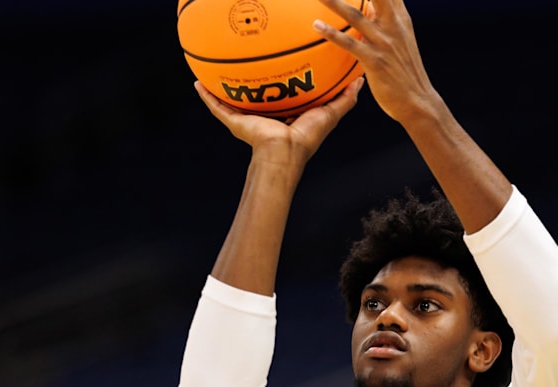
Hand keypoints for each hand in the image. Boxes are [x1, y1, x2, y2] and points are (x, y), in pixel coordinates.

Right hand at [193, 77, 363, 163]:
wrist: (284, 152)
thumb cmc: (307, 138)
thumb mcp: (330, 113)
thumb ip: (345, 99)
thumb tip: (358, 82)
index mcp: (286, 118)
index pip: (283, 99)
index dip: (283, 85)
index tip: (283, 70)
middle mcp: (265, 119)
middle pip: (257, 98)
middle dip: (253, 85)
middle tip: (250, 64)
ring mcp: (248, 120)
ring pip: (233, 101)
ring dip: (225, 88)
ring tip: (217, 70)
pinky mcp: (235, 122)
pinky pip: (217, 106)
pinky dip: (207, 96)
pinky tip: (198, 83)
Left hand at [313, 0, 439, 124]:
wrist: (418, 101)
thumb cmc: (404, 72)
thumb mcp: (399, 40)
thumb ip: (385, 20)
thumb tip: (368, 7)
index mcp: (400, 16)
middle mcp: (393, 24)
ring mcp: (384, 42)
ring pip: (355, 15)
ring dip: (334, 2)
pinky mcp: (375, 61)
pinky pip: (350, 44)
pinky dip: (332, 34)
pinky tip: (316, 26)